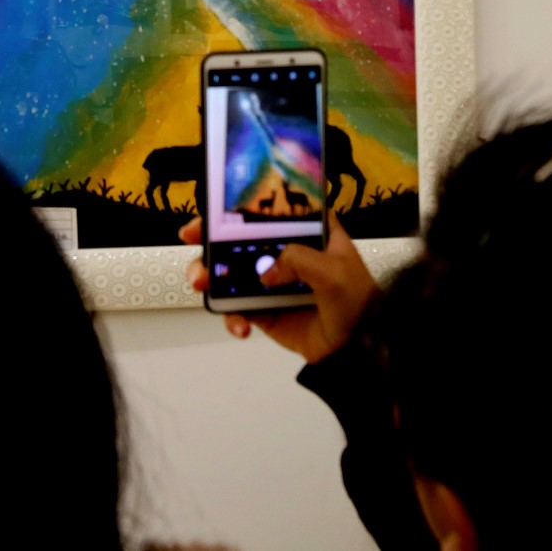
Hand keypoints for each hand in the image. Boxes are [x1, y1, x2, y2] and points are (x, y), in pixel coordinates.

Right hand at [179, 211, 378, 363]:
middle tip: (192, 240)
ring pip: (230, 271)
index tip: (213, 208)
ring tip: (202, 283)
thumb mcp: (334, 271)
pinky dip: (231, 316)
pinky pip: (237, 307)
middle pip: (239, 236)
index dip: (240, 202)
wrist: (359, 350)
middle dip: (211, 237)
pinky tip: (240, 327)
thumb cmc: (356, 301)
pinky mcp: (264, 310)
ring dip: (210, 275)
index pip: (270, 207)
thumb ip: (298, 260)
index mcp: (307, 232)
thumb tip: (264, 273)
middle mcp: (285, 251)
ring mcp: (272, 281)